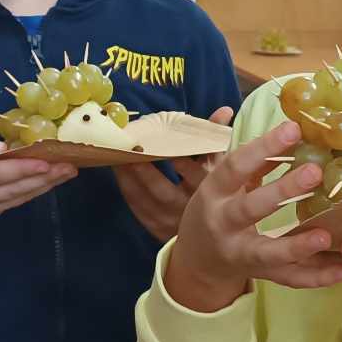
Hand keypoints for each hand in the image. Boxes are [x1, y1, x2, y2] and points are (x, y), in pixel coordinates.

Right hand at [0, 128, 75, 225]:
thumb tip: (3, 148)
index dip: (24, 169)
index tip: (48, 162)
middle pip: (13, 189)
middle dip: (44, 177)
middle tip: (70, 165)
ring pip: (17, 198)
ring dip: (44, 186)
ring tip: (67, 172)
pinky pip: (12, 203)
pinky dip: (31, 191)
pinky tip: (47, 181)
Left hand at [114, 107, 234, 242]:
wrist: (214, 231)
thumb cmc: (217, 190)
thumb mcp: (221, 165)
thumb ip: (218, 137)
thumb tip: (224, 110)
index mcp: (208, 192)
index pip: (192, 173)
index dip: (176, 157)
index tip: (160, 137)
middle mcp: (189, 210)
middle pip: (163, 189)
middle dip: (145, 168)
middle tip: (130, 146)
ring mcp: (170, 221)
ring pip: (146, 198)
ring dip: (129, 176)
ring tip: (117, 154)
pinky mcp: (156, 228)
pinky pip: (137, 208)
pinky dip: (126, 188)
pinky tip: (118, 171)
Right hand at [162, 120, 341, 311]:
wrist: (198, 260)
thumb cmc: (215, 209)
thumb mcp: (218, 180)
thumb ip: (241, 154)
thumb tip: (246, 113)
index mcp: (214, 193)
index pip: (235, 166)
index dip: (262, 146)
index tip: (293, 128)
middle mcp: (223, 224)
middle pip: (250, 208)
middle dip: (281, 192)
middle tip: (315, 172)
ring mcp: (240, 253)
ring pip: (268, 253)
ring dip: (297, 246)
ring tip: (327, 235)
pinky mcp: (260, 274)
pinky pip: (290, 279)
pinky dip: (318, 277)